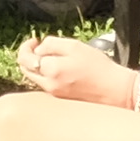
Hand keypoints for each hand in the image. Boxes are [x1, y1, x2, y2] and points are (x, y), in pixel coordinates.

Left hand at [14, 35, 132, 104]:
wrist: (115, 90)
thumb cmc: (98, 66)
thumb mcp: (75, 46)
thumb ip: (51, 44)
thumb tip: (38, 49)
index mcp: (50, 71)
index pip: (24, 58)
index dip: (27, 46)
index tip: (36, 40)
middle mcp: (48, 86)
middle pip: (25, 70)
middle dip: (29, 56)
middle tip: (39, 47)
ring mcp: (53, 95)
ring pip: (35, 78)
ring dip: (38, 66)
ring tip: (53, 57)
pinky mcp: (60, 100)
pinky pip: (45, 85)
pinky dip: (46, 75)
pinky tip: (60, 69)